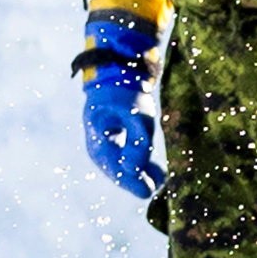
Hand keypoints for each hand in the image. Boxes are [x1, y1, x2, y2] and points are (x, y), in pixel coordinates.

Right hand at [78, 19, 160, 198]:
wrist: (120, 66)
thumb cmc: (127, 88)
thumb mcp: (138, 115)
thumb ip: (139, 144)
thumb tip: (140, 172)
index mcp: (97, 136)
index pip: (114, 167)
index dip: (131, 180)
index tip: (149, 190)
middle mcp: (98, 142)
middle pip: (115, 170)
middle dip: (134, 181)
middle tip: (153, 191)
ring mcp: (105, 139)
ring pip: (120, 165)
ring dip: (138, 174)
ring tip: (159, 182)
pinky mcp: (115, 135)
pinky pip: (125, 155)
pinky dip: (139, 163)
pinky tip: (155, 170)